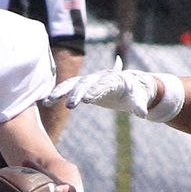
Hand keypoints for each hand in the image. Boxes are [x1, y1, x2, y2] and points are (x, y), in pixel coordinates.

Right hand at [46, 57, 160, 116]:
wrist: (130, 84)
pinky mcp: (84, 85)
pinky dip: (58, 93)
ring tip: (49, 102)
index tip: (87, 100)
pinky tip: (47, 102)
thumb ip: (139, 106)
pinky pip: (68, 87)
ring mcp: (90, 80)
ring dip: (61, 92)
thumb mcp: (139, 99)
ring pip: (73, 83)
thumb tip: (143, 114)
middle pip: (85, 83)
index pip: (103, 85)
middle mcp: (99, 77)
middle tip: (70, 106)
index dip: (95, 91)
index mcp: (113, 79)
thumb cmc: (135, 93)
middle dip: (77, 93)